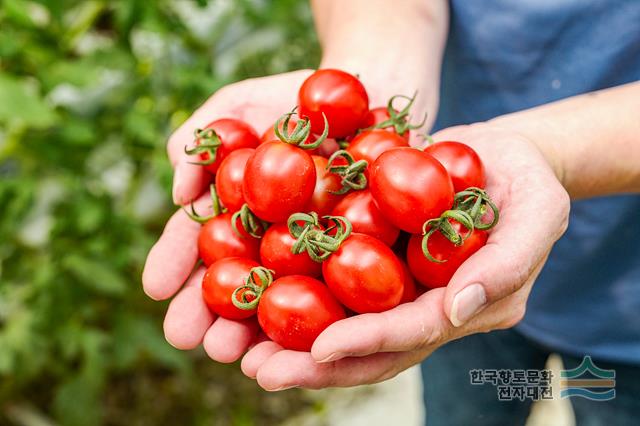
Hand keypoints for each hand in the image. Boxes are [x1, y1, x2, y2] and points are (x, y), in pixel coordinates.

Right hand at [142, 68, 432, 362]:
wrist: (369, 88)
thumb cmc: (296, 95)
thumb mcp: (239, 105)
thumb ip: (202, 138)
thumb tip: (179, 190)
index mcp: (234, 210)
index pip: (199, 239)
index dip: (176, 263)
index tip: (155, 289)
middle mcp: (268, 237)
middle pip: (234, 278)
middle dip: (208, 311)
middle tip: (188, 339)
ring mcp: (312, 249)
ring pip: (279, 295)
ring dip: (251, 328)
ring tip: (230, 352)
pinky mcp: (359, 254)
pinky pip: (338, 287)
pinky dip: (317, 316)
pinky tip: (301, 342)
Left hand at [241, 123, 569, 389]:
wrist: (502, 157)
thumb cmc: (531, 183)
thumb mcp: (540, 213)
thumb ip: (508, 263)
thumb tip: (455, 308)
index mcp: (461, 307)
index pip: (412, 333)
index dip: (369, 342)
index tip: (321, 349)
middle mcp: (422, 306)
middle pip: (367, 344)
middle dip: (314, 363)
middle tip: (260, 371)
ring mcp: (396, 283)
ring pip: (341, 318)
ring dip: (291, 338)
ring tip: (241, 349)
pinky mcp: (374, 253)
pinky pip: (331, 275)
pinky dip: (292, 287)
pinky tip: (250, 291)